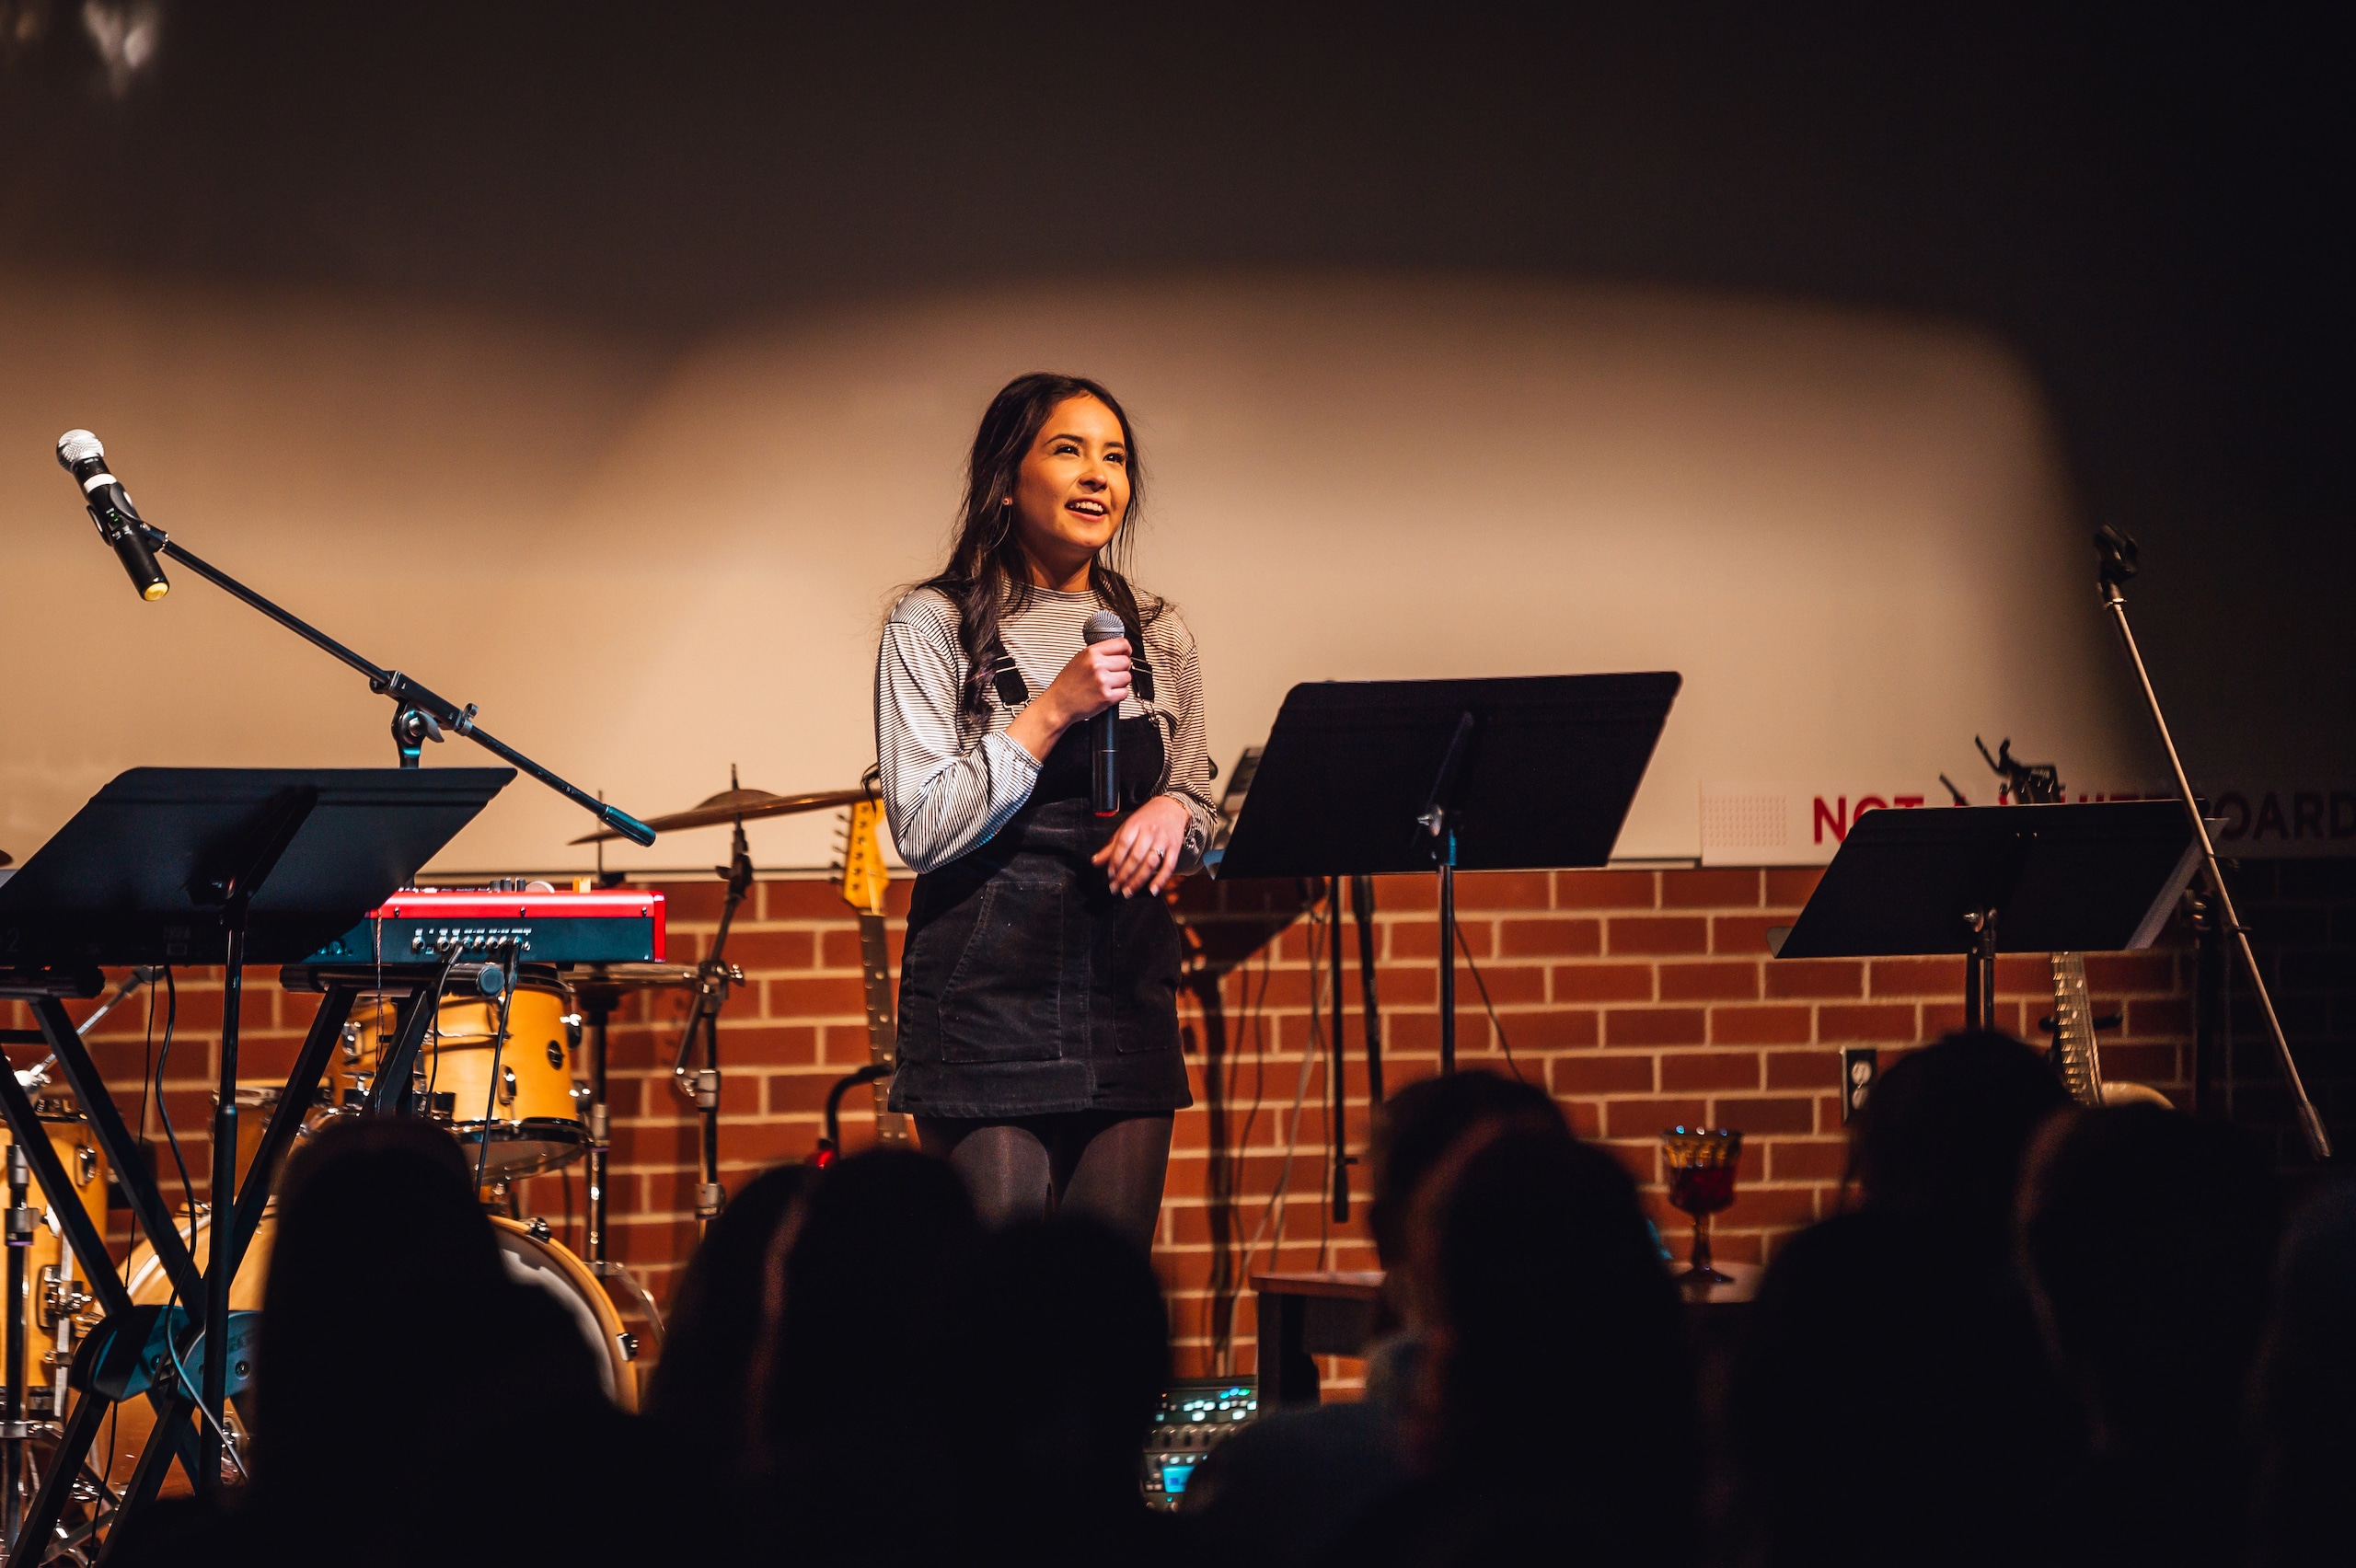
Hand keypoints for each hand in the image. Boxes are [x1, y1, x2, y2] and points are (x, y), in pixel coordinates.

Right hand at [1006, 637, 1129, 761]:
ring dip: (1121, 682)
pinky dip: (1119, 695)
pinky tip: (1107, 693)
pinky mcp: (1107, 697)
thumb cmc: (1067, 684)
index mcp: (1091, 653)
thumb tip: (1118, 650)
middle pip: (1126, 661)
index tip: (1126, 653)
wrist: (1058, 704)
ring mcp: (1103, 681)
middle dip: (1121, 668)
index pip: (1121, 644)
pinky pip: (1125, 692)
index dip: (1126, 649)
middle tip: (1111, 674)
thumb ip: (1098, 653)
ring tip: (1107, 685)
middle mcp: (1097, 665)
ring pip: (1127, 677)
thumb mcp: (1078, 659)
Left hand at [1092, 795, 1189, 897]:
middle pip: (1135, 857)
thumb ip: (1112, 846)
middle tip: (1116, 888)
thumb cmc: (1146, 819)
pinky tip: (1152, 890)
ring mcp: (1163, 840)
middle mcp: (1149, 832)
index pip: (1122, 845)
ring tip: (1128, 891)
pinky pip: (1169, 866)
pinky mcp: (1175, 848)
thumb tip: (1095, 862)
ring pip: (1150, 863)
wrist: (1171, 807)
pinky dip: (1161, 880)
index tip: (1110, 876)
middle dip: (1124, 875)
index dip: (1115, 862)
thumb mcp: (1127, 827)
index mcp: (1135, 825)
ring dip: (1138, 880)